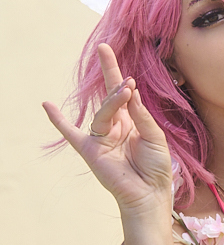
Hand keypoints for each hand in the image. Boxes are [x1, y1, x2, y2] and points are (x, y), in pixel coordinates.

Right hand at [43, 42, 173, 216]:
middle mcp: (116, 126)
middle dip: (116, 82)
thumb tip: (130, 91)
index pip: (122, 93)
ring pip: (104, 113)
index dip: (114, 72)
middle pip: (112, 98)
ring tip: (125, 90)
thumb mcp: (155, 138)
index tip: (106, 49)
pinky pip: (71, 134)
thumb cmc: (156, 168)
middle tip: (119, 69)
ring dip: (113, 101)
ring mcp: (102, 138)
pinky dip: (59, 121)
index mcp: (132, 121)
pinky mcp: (91, 151)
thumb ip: (142, 116)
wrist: (150, 194)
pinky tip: (47, 105)